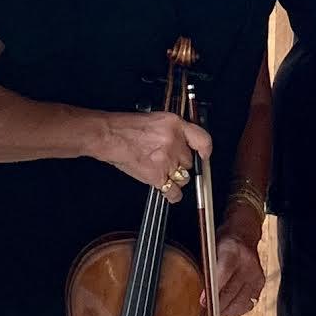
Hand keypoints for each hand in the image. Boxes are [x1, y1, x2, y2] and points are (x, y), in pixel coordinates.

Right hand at [94, 112, 210, 203]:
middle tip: (168, 162)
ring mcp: (167, 160)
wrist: (110, 136)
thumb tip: (182, 143)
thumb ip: (173, 131)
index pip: (202, 139)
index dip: (205, 150)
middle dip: (181, 164)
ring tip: (164, 173)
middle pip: (190, 161)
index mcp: (175, 125)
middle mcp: (174, 142)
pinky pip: (174, 192)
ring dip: (176, 178)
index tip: (205, 156)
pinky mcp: (158, 176)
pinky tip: (168, 192)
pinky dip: (172, 195)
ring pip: (184, 177)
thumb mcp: (156, 120)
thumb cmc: (126, 128)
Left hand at [209, 221, 266, 315]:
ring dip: (226, 312)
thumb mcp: (210, 249)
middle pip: (231, 293)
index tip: (203, 303)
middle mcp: (247, 263)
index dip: (212, 292)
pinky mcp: (260, 283)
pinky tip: (227, 311)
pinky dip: (236, 310)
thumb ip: (207, 270)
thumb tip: (200, 295)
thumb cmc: (223, 242)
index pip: (222, 276)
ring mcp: (256, 274)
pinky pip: (249, 304)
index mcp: (232, 251)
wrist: (243, 235)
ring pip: (240, 302)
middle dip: (216, 308)